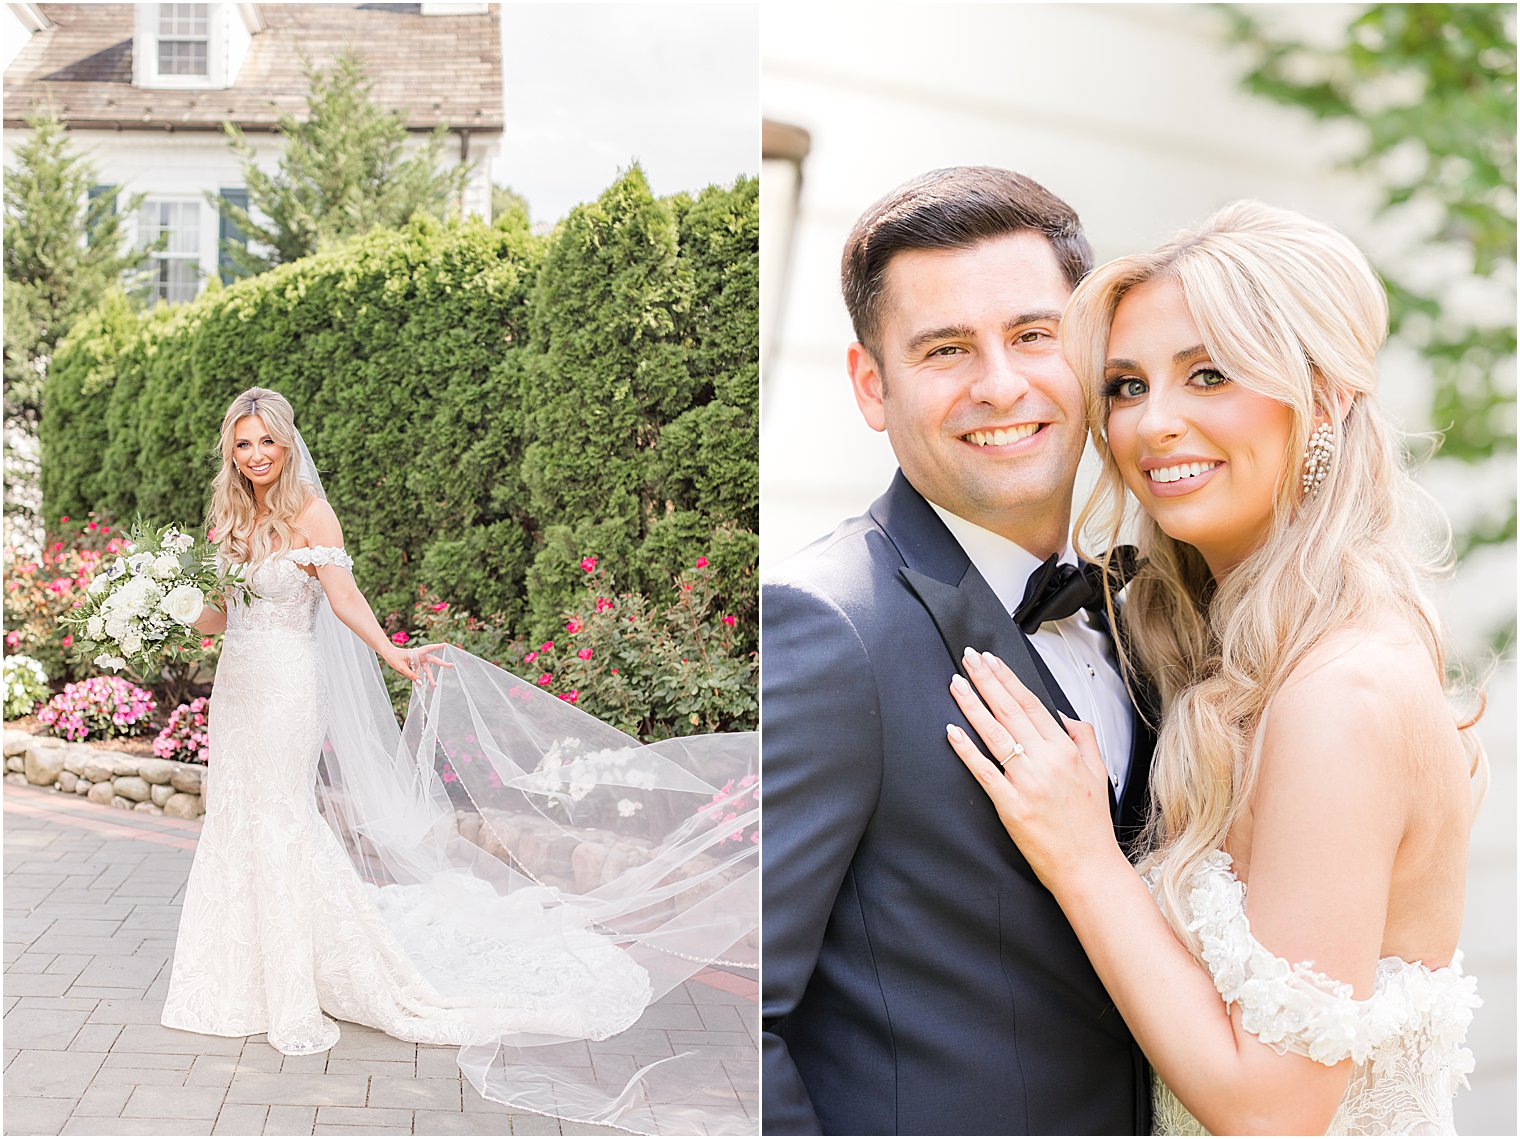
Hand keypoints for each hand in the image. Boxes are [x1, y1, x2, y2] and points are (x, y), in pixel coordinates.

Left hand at [383, 641, 454, 684]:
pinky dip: (422, 677)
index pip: (429, 648)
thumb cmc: (394, 657)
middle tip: (451, 665)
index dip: (437, 647)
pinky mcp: (415, 664)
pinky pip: (420, 671)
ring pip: (427, 669)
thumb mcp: (401, 668)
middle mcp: (419, 656)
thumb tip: (420, 683)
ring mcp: (418, 660)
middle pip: (433, 660)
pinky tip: (422, 684)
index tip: (446, 645)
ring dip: (431, 676)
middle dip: (442, 663)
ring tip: (435, 685)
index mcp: (417, 653)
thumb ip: (411, 675)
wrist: (388, 654)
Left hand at [945, 647, 1119, 891]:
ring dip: (971, 705)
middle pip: (1009, 711)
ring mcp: (1027, 783)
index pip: (1031, 703)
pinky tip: (952, 731)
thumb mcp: (1098, 771)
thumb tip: (1063, 715)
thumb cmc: (1089, 824)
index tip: (991, 661)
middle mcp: (1046, 761)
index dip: (1007, 679)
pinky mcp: (1011, 805)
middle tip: (968, 658)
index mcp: (1066, 750)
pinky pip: (984, 771)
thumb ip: (1083, 737)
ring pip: (994, 734)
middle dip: (985, 680)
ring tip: (956, 683)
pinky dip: (966, 749)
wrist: (1087, 866)